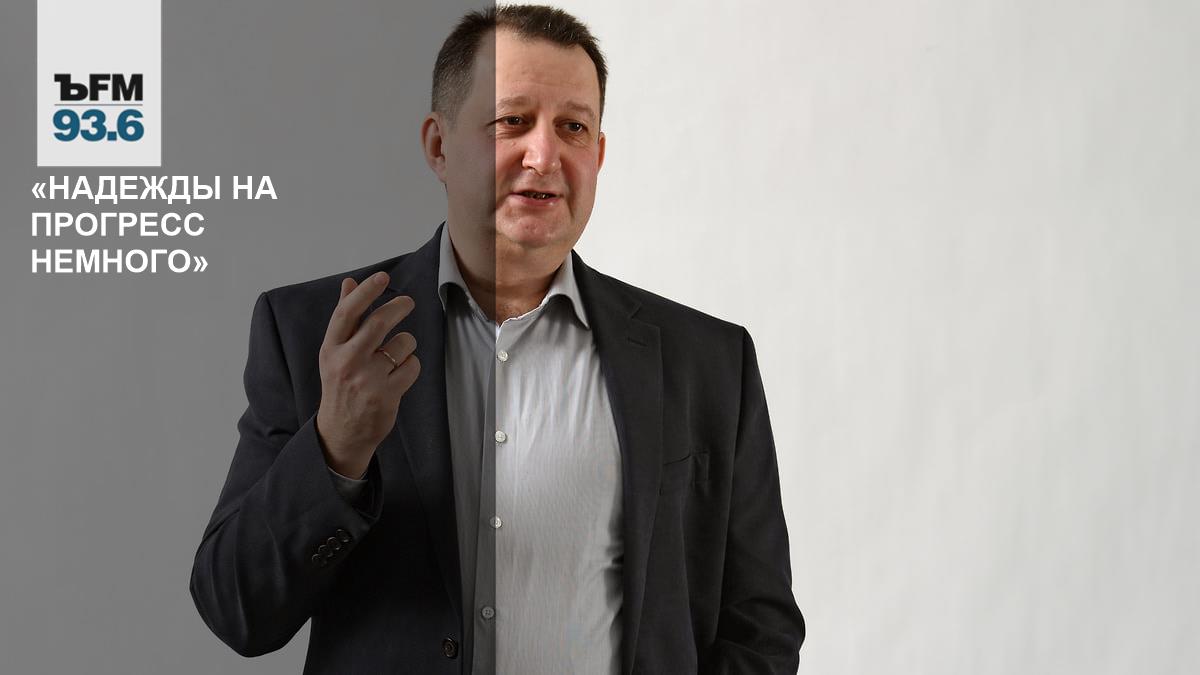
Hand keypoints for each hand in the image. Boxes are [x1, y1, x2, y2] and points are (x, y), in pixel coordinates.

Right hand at [315, 271, 419, 477]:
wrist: (342, 431)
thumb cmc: (341, 384)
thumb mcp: (334, 352)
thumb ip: (345, 318)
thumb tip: (349, 282)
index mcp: (331, 349)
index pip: (347, 313)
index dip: (366, 292)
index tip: (382, 277)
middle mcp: (346, 362)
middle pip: (379, 322)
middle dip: (399, 307)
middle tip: (408, 302)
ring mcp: (367, 380)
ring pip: (403, 344)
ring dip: (406, 345)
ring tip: (394, 357)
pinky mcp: (387, 395)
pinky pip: (412, 366)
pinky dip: (411, 366)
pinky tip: (399, 375)